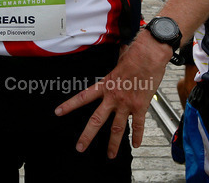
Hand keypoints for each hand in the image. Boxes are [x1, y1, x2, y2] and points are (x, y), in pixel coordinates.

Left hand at [54, 32, 169, 157]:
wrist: (149, 55)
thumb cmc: (135, 54)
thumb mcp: (117, 61)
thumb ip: (115, 70)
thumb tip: (116, 62)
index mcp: (105, 85)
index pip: (83, 97)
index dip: (69, 105)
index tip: (58, 112)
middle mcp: (113, 97)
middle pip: (96, 120)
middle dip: (87, 135)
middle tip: (80, 147)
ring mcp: (126, 103)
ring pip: (117, 128)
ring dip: (113, 143)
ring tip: (110, 155)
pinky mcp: (140, 106)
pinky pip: (138, 125)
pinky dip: (137, 136)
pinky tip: (136, 145)